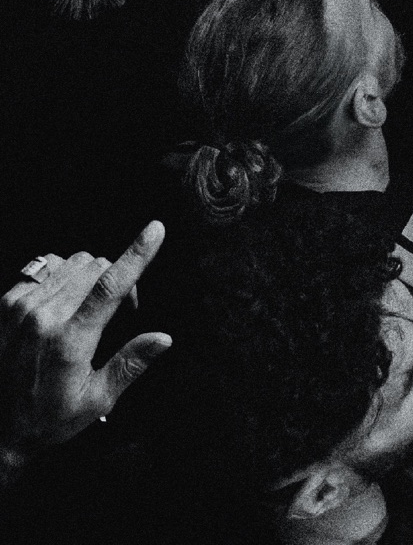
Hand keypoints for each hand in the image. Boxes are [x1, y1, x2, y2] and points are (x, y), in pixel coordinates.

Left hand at [0, 222, 171, 469]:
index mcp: (69, 341)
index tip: (156, 228)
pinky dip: (64, 276)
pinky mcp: (7, 303)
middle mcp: (44, 318)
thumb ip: (130, 364)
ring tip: (88, 305)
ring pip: (74, 263)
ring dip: (91, 275)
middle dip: (118, 278)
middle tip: (119, 310)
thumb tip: (164, 338)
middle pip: (96, 267)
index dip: (137, 254)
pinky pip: (48, 267)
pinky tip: (63, 301)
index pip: (109, 287)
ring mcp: (22, 308)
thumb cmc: (49, 417)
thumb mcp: (96, 400)